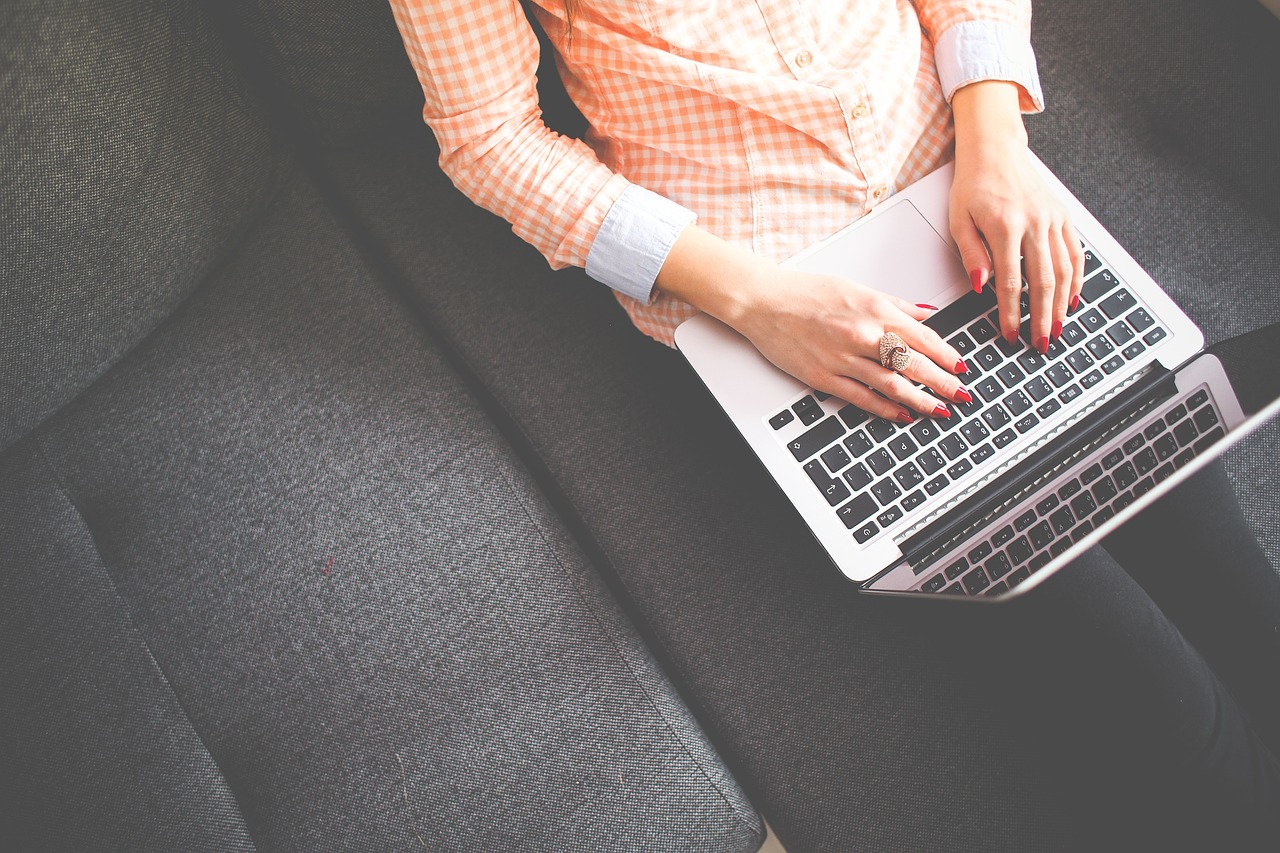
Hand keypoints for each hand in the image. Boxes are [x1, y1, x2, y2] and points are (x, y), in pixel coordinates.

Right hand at [732, 267, 970, 421]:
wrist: (764, 302)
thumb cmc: (806, 292)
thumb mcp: (857, 289)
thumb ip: (895, 304)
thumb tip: (926, 314)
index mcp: (874, 310)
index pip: (923, 338)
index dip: (947, 356)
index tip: (962, 368)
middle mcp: (862, 335)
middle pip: (914, 364)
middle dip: (943, 383)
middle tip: (962, 396)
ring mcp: (843, 358)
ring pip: (892, 385)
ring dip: (920, 400)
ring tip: (939, 410)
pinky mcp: (824, 377)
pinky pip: (862, 397)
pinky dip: (886, 408)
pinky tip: (902, 415)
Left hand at [950, 82, 1084, 352]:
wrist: (995, 150)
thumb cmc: (973, 185)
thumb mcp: (959, 220)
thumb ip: (971, 254)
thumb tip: (981, 287)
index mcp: (1005, 227)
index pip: (1011, 282)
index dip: (1011, 313)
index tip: (1010, 334)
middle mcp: (1035, 223)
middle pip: (1043, 282)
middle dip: (1042, 317)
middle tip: (1041, 343)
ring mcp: (1053, 219)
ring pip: (1064, 270)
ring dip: (1062, 304)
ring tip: (1057, 328)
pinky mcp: (1063, 215)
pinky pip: (1075, 252)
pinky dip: (1077, 278)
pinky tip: (1072, 299)